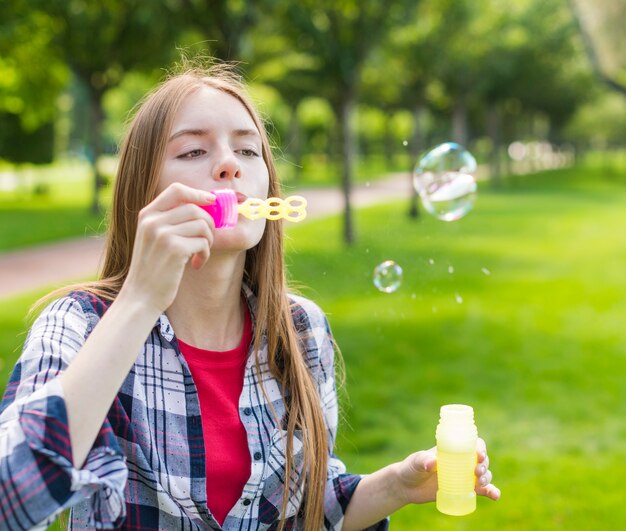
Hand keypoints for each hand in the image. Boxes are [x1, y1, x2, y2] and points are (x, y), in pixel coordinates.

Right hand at [121, 183, 215, 313]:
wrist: (141, 296)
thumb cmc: (154, 268)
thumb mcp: (154, 238)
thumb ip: (171, 220)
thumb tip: (206, 203)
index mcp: (147, 215)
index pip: (176, 189)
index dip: (198, 193)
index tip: (212, 201)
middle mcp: (152, 221)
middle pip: (195, 208)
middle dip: (208, 224)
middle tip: (206, 241)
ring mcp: (162, 234)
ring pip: (202, 224)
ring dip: (209, 240)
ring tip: (201, 254)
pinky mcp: (174, 249)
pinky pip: (203, 242)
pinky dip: (205, 254)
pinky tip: (196, 264)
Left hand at [396, 437, 500, 505]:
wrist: (407, 487)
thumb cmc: (411, 468)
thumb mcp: (415, 462)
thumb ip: (422, 460)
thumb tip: (432, 463)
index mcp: (452, 450)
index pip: (472, 444)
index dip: (480, 447)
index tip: (479, 454)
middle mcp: (461, 461)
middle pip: (481, 459)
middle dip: (484, 464)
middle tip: (477, 472)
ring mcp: (463, 476)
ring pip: (483, 474)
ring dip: (487, 477)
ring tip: (479, 484)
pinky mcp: (464, 490)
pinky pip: (482, 490)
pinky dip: (491, 491)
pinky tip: (495, 495)